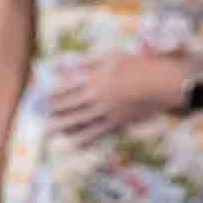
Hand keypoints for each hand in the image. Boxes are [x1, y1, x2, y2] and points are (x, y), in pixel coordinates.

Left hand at [48, 54, 179, 142]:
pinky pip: (97, 132)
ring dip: (62, 126)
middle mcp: (96, 96)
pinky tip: (74, 144)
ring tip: (48, 131)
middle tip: (41, 115)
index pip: (67, 88)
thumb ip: (91, 63)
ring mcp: (106, 111)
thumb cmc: (138, 66)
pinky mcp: (116, 122)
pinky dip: (84, 138)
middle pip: (70, 105)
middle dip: (54, 110)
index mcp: (94, 78)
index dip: (54, 94)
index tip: (43, 98)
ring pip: (79, 120)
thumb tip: (72, 66)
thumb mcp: (112, 58)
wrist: (161, 83)